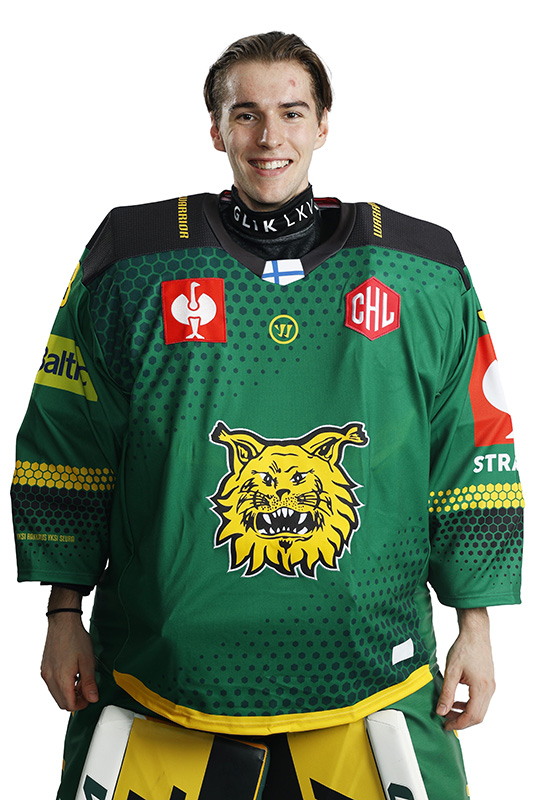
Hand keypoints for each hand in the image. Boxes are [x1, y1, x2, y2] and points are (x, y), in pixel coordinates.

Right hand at [41, 589, 98, 710]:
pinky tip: (72, 674)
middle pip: (61, 702)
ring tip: (80, 679)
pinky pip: (51, 684)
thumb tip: (92, 699)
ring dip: (68, 693)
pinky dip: (61, 685)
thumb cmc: (76, 638)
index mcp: (61, 679)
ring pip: (56, 694)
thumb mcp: (88, 661)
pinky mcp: (44, 667)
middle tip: (86, 690)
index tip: (90, 697)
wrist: (63, 621)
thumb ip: (89, 682)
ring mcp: (45, 673)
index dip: (82, 705)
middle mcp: (50, 678)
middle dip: (75, 700)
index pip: (70, 704)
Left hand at [436, 607, 494, 730]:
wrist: (475, 633)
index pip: (472, 716)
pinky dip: (469, 705)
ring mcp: (491, 686)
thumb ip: (447, 693)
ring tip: (449, 711)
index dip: (458, 724)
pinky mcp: (488, 682)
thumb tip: (441, 711)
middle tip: (445, 721)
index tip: (445, 725)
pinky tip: (457, 702)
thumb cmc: (464, 648)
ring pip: (480, 710)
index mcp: (481, 688)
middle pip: (478, 716)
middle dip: (461, 721)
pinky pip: (481, 701)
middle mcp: (489, 689)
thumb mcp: (451, 671)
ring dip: (465, 713)